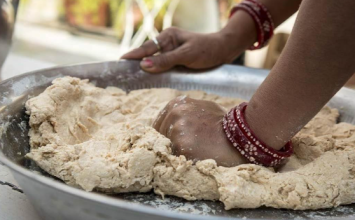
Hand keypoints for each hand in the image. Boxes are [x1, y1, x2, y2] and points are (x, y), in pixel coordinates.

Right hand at [121, 27, 240, 72]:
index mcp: (167, 36)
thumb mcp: (186, 55)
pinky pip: (163, 68)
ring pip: (155, 63)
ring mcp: (171, 52)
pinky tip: (149, 79)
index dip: (133, 56)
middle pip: (148, 56)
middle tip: (121, 75)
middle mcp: (167, 43)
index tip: (119, 62)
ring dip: (146, 71)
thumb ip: (165, 61)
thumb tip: (143, 66)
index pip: (146, 48)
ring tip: (131, 79)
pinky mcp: (176, 61)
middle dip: (136, 64)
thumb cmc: (207, 50)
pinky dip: (156, 73)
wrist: (224, 51)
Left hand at [153, 96, 247, 166]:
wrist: (240, 135)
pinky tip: (195, 159)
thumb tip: (174, 122)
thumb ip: (185, 112)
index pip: (158, 125)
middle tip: (186, 150)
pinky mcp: (182, 146)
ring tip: (194, 154)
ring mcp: (177, 130)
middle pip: (160, 136)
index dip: (166, 136)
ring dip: (176, 153)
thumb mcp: (203, 108)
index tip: (174, 144)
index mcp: (176, 104)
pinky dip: (182, 161)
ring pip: (167, 148)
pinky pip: (175, 158)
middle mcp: (174, 114)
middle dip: (169, 144)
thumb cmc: (224, 124)